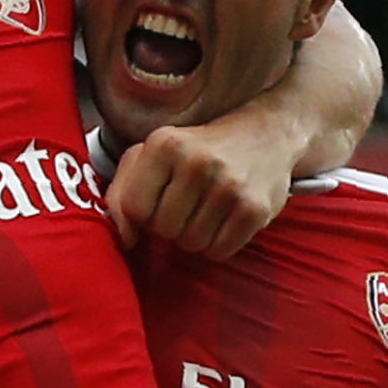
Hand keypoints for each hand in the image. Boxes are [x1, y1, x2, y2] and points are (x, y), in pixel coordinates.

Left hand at [106, 108, 296, 258]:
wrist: (266, 135)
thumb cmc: (198, 150)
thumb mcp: (153, 155)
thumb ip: (122, 192)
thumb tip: (124, 238)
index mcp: (165, 144)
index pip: (134, 208)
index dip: (146, 211)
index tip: (162, 197)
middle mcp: (197, 162)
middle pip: (164, 230)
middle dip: (173, 225)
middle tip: (190, 204)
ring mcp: (229, 187)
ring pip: (192, 245)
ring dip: (197, 236)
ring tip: (208, 210)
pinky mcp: (254, 209)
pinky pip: (220, 252)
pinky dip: (220, 244)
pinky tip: (226, 219)